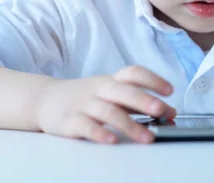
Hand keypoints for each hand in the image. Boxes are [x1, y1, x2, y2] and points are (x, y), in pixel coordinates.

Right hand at [34, 66, 176, 143]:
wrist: (44, 99)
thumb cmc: (85, 97)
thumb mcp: (111, 93)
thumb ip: (138, 102)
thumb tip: (169, 112)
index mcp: (111, 81)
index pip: (133, 73)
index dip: (152, 79)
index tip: (169, 90)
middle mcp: (99, 90)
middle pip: (123, 91)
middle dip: (144, 100)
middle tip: (162, 110)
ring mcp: (83, 104)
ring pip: (108, 111)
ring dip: (130, 124)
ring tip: (147, 137)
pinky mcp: (69, 121)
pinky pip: (85, 126)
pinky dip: (99, 133)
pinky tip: (112, 140)